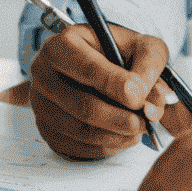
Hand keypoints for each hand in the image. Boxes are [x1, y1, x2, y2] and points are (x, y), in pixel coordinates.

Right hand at [29, 23, 171, 158]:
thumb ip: (149, 67)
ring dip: (115, 136)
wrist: (102, 66)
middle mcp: (45, 72)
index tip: (138, 98)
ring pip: (80, 131)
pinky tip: (121, 135)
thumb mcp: (142, 46)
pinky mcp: (46, 129)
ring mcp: (42, 103)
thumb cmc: (120, 53)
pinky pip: (76, 147)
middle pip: (83, 106)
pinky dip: (104, 146)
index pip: (87, 69)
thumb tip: (148, 104)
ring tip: (138, 128)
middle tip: (143, 122)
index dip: (115, 86)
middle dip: (119, 118)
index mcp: (66, 43)